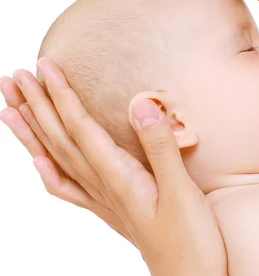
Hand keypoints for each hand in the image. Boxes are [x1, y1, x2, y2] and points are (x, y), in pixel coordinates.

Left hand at [1, 58, 226, 275]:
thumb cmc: (191, 240)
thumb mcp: (181, 192)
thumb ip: (159, 148)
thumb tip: (140, 105)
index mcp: (118, 178)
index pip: (80, 128)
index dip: (61, 95)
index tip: (44, 67)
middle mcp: (103, 188)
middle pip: (60, 140)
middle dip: (36, 105)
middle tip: (13, 77)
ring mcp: (104, 201)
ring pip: (58, 161)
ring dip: (33, 133)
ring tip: (10, 110)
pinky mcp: (112, 211)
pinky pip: (69, 189)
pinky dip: (48, 172)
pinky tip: (38, 162)